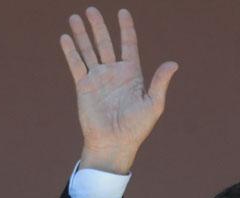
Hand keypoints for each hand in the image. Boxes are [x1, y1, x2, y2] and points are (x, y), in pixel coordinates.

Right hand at [61, 8, 177, 173]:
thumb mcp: (153, 105)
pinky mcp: (84, 86)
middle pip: (105, 43)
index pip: (129, 45)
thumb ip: (160, 82)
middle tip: (91, 9)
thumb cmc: (137, 128)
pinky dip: (71, 51)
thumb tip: (173, 63)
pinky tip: (66, 37)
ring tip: (76, 17)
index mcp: (132, 75)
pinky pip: (76, 64)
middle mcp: (114, 73)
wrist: (115, 143)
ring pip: (89, 50)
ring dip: (82, 34)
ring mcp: (98, 78)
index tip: (123, 12)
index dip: (126, 29)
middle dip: (99, 26)